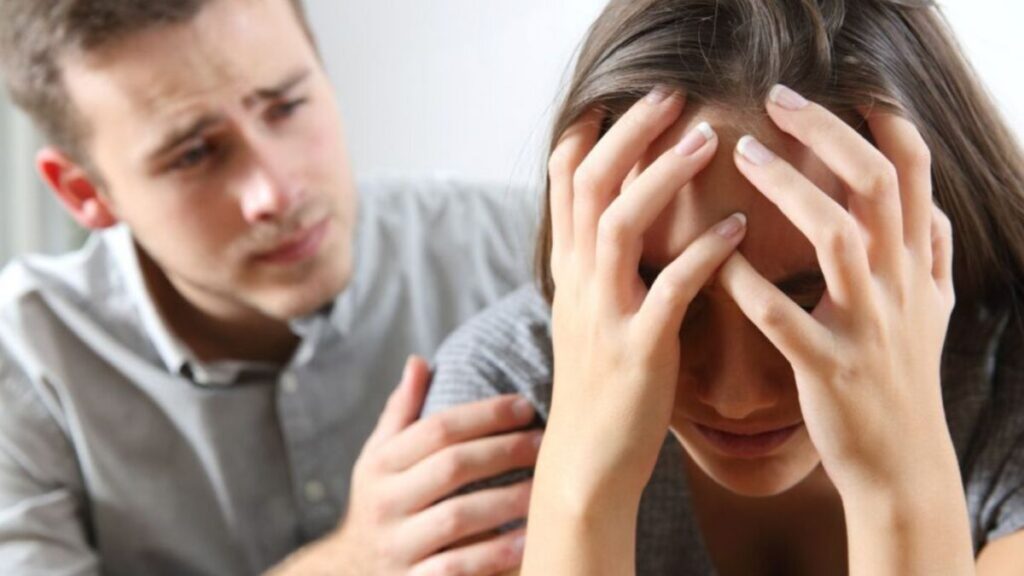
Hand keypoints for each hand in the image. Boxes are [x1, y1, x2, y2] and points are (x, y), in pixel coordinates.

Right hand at [270, 357, 539, 575]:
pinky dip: (494, 555)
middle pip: (451, 467)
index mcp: (381, 465)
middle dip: (503, 451)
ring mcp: (398, 546)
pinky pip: (456, 568)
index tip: (524, 406)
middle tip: (544, 443)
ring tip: (543, 489)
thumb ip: (401, 413)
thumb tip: (419, 362)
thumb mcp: (379, 458)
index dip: (484, 414)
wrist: (350, 571)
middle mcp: (385, 503)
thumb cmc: (381, 502)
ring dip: (507, 501)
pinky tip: (527, 541)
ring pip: (457, 517)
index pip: (436, 429)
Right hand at [538, 88, 741, 514]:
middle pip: (589, 185)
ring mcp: (603, 314)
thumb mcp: (588, 317)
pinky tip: (738, 227)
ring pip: (618, 223)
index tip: (623, 99)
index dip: (589, 135)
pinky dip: (704, 252)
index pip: (565, 184)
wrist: (586, 462)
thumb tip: (627, 223)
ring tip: (706, 138)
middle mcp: (579, 283)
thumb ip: (600, 267)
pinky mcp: (636, 350)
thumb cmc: (600, 387)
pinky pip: (668, 289)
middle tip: (669, 94)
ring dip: (661, 175)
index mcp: (570, 271)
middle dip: (627, 133)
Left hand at [719, 86, 969, 573]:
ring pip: (838, 238)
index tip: (840, 89)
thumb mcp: (935, 313)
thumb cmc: (906, 380)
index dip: (882, 124)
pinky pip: (784, 317)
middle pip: (876, 187)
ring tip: (744, 154)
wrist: (902, 464)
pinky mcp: (828, 368)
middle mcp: (899, 287)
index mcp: (917, 267)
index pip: (912, 175)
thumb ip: (934, 255)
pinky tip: (715, 255)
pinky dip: (748, 282)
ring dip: (791, 189)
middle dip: (829, 133)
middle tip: (777, 100)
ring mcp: (866, 327)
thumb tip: (930, 208)